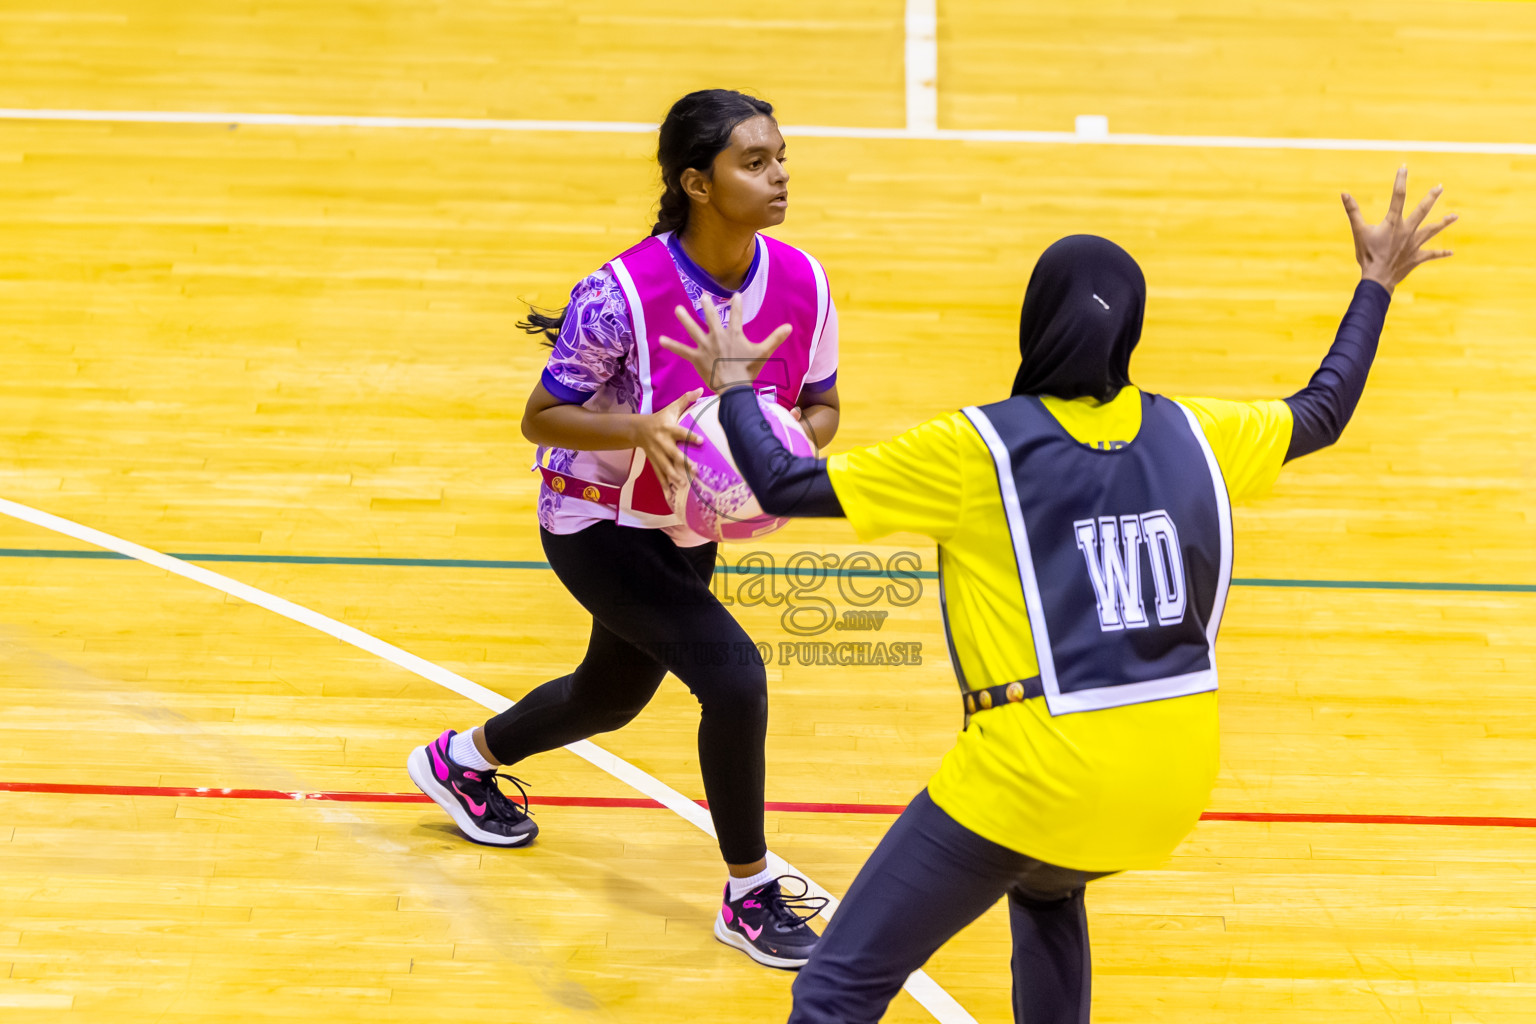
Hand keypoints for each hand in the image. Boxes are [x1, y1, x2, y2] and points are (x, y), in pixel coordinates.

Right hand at [634, 388, 702, 489]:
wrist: (638, 430)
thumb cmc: (660, 418)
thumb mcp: (671, 408)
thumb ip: (686, 400)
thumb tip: (700, 389)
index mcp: (667, 429)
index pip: (680, 432)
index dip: (690, 437)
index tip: (702, 441)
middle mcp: (662, 443)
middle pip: (673, 454)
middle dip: (684, 463)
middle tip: (696, 471)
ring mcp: (657, 455)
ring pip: (666, 468)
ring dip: (674, 477)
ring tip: (684, 485)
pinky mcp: (654, 464)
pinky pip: (660, 477)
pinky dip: (665, 487)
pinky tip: (671, 498)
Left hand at [658, 293, 791, 391]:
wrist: (734, 387)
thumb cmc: (748, 371)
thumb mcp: (764, 353)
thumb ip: (775, 338)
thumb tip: (790, 327)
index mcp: (733, 334)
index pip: (736, 315)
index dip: (737, 304)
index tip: (736, 295)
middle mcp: (717, 336)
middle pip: (710, 317)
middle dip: (707, 305)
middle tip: (704, 296)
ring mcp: (705, 346)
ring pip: (693, 329)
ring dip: (685, 318)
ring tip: (678, 309)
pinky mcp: (696, 357)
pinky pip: (682, 350)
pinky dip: (672, 345)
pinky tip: (661, 340)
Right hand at [1342, 167, 1455, 294]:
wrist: (1377, 278)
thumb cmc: (1367, 255)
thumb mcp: (1358, 231)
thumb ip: (1353, 211)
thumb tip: (1344, 193)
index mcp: (1393, 223)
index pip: (1398, 196)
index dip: (1401, 180)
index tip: (1404, 168)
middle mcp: (1407, 230)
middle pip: (1422, 210)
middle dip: (1431, 197)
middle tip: (1439, 187)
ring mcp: (1414, 244)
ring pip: (1432, 230)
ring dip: (1443, 223)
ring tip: (1455, 216)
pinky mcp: (1416, 257)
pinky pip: (1431, 254)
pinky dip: (1440, 254)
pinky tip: (1450, 252)